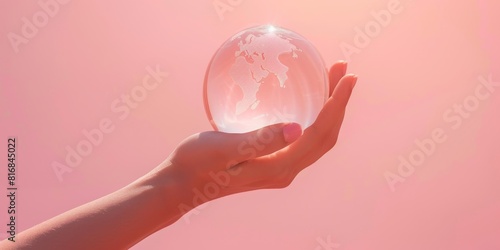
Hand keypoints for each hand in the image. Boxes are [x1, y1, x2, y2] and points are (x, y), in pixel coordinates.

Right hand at [163, 61, 356, 204]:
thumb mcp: (224, 149)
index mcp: (279, 167)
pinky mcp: (270, 163)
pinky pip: (303, 139)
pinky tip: (307, 102)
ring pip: (316, 138)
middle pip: (325, 135)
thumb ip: (259, 141)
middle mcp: (285, 170)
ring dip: (329, 110)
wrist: (180, 185)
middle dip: (339, 103)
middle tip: (342, 70)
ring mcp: (279, 168)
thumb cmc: (196, 163)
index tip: (348, 77)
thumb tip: (296, 129)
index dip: (338, 104)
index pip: (320, 133)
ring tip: (331, 81)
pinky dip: (314, 117)